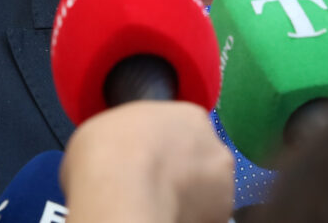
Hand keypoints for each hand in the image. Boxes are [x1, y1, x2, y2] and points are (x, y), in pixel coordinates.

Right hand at [60, 100, 233, 222]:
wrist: (122, 194)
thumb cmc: (107, 153)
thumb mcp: (104, 128)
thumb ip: (125, 136)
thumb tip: (119, 154)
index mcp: (189, 115)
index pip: (184, 129)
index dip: (166, 147)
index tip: (149, 160)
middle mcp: (213, 143)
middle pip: (200, 158)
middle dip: (182, 171)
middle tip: (154, 185)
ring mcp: (222, 181)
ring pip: (207, 190)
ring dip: (190, 197)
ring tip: (158, 204)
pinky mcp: (221, 215)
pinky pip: (204, 217)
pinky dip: (189, 218)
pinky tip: (165, 217)